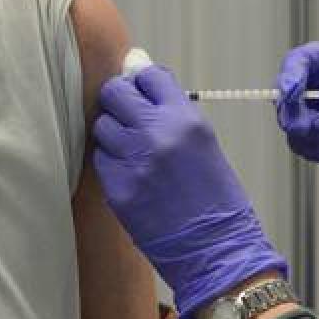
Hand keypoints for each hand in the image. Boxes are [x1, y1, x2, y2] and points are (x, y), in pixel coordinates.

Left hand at [94, 65, 288, 318]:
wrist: (217, 248)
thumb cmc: (217, 197)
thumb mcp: (204, 143)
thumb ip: (173, 110)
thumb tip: (139, 70)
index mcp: (187, 119)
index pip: (148, 76)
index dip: (143, 82)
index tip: (143, 92)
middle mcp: (158, 134)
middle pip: (114, 93)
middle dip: (119, 101)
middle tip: (129, 116)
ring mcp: (134, 161)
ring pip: (102, 126)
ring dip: (114, 133)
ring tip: (134, 150)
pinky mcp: (118, 188)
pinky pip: (101, 160)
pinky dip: (111, 162)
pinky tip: (132, 175)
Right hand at [276, 42, 318, 204]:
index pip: (295, 62)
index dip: (289, 76)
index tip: (292, 91)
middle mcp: (305, 85)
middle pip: (282, 95)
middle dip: (294, 113)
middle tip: (307, 127)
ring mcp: (302, 113)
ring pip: (291, 124)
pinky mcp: (305, 139)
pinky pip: (301, 144)